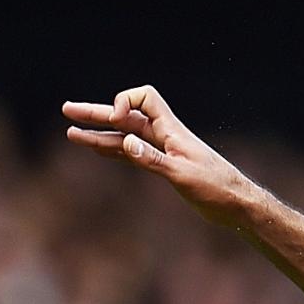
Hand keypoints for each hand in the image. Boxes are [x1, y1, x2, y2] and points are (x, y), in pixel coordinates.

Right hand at [60, 87, 254, 227]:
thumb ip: (152, 159)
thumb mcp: (182, 175)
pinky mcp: (164, 167)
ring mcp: (163, 151)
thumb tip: (125, 142)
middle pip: (125, 117)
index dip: (125, 102)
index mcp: (171, 131)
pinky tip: (98, 150)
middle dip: (96, 114)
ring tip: (72, 134)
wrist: (236, 205)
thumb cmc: (216, 188)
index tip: (116, 121)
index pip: (144, 98)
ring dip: (99, 135)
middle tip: (67, 110)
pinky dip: (114, 151)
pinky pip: (132, 154)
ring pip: (124, 137)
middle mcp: (165, 136)